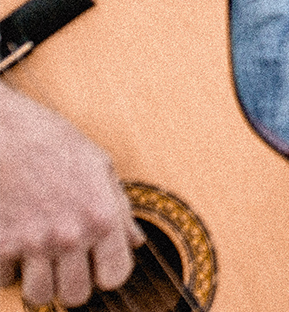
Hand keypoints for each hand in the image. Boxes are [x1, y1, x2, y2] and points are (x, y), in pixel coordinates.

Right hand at [0, 85, 141, 307]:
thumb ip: (121, 209)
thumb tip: (137, 241)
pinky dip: (8, 269)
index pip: (115, 277)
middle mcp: (69, 235)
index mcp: (101, 216)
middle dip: (72, 282)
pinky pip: (4, 282)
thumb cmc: (55, 143)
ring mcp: (32, 243)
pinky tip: (14, 244)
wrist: (6, 131)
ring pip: (39, 296)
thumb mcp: (100, 166)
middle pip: (75, 295)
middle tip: (67, 262)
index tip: (99, 262)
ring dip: (40, 282)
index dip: (107, 273)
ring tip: (40, 258)